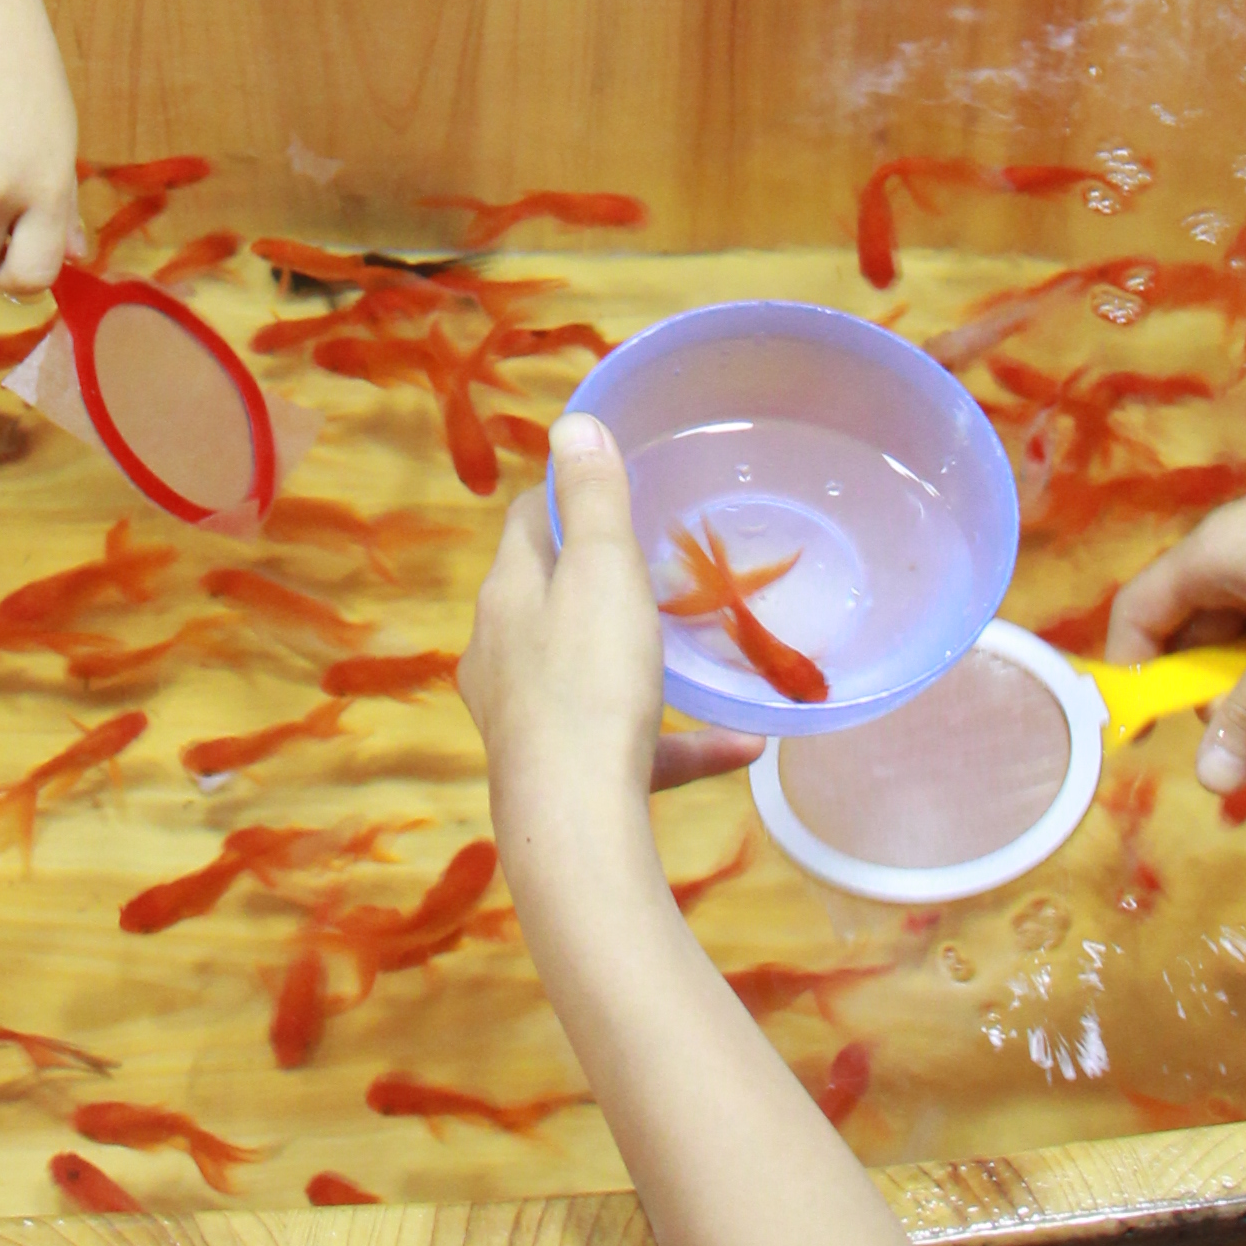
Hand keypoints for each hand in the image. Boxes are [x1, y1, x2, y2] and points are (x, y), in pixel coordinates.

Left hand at [462, 419, 748, 910]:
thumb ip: (595, 498)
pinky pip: (627, 744)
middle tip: (657, 565)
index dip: (568, 497)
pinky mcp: (561, 773)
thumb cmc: (589, 682)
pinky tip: (742, 748)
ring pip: (586, 673)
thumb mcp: (603, 572)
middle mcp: (503, 653)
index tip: (613, 485)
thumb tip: (572, 424)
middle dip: (599, 580)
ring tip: (695, 654)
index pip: (529, 523)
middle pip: (548, 596)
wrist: (573, 822)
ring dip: (642, 661)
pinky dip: (676, 741)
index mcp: (509, 595)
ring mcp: (527, 717)